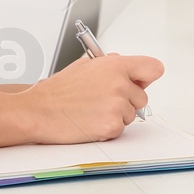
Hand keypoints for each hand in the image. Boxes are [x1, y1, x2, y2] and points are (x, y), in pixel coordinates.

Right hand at [0, 54, 161, 146]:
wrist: (39, 110)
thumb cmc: (58, 90)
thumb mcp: (85, 65)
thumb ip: (110, 64)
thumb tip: (127, 68)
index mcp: (115, 65)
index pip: (153, 68)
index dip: (146, 77)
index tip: (140, 81)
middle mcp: (120, 84)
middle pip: (142, 97)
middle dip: (127, 101)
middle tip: (102, 101)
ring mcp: (117, 106)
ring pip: (131, 115)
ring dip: (116, 115)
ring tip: (92, 111)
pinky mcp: (112, 126)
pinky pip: (120, 129)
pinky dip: (107, 128)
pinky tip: (90, 121)